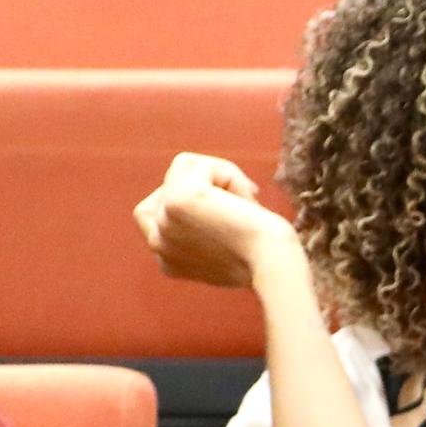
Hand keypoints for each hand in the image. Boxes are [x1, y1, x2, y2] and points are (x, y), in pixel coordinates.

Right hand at [134, 151, 297, 293]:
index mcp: (167, 261)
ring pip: (183, 170)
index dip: (187, 199)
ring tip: (247, 204)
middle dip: (208, 185)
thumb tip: (217, 192)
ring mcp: (163, 220)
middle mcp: (158, 243)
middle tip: (246, 205)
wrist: (274, 263)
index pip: (151, 214)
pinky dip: (228, 174)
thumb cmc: (266, 256)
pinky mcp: (177, 200)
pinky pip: (196, 164)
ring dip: (222, 178)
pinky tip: (245, 200)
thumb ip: (209, 227)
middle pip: (168, 186)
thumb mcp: (229, 245)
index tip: (228, 210)